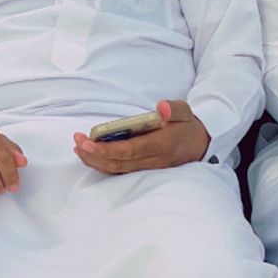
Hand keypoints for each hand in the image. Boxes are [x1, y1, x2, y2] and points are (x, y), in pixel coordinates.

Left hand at [72, 100, 209, 174]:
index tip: (87, 142)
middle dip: (94, 155)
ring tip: (78, 149)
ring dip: (96, 162)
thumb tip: (161, 107)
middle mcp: (153, 161)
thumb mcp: (186, 112)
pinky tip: (90, 156)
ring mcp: (149, 168)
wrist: (201, 143)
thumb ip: (174, 108)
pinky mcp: (145, 169)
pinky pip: (121, 171)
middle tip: (76, 142)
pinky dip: (103, 165)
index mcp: (161, 145)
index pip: (129, 151)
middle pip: (118, 163)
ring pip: (117, 170)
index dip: (106, 149)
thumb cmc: (188, 125)